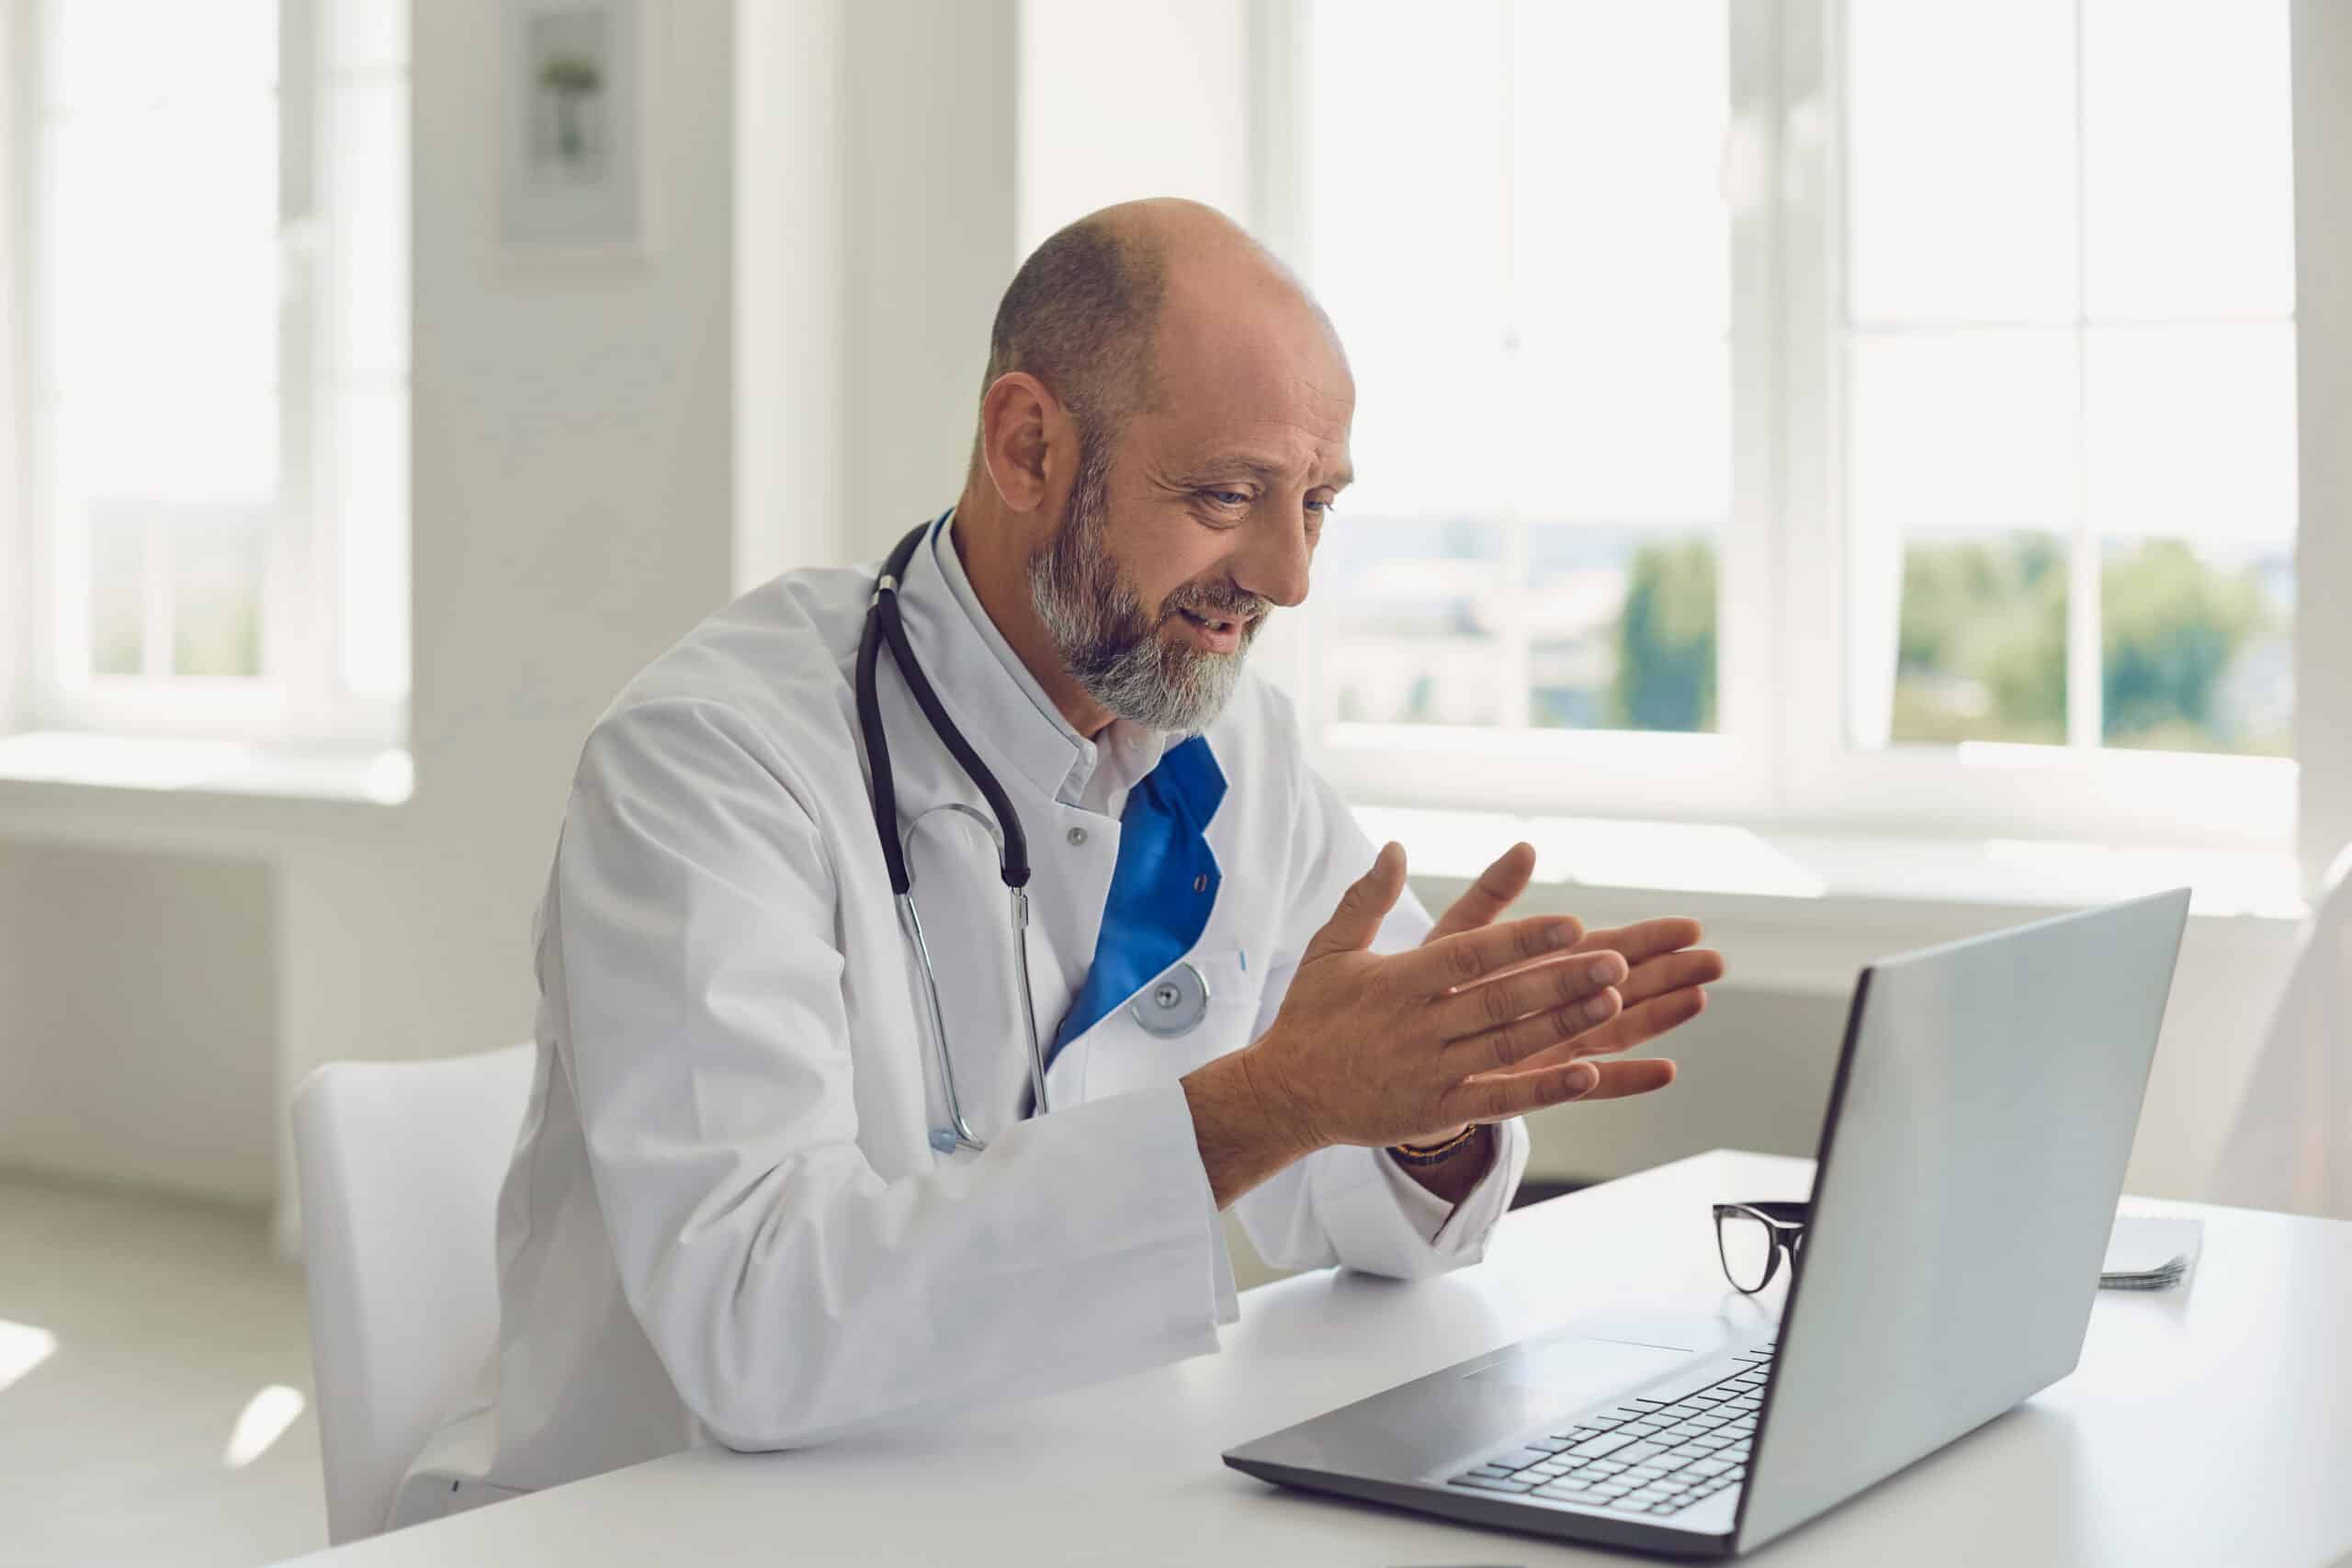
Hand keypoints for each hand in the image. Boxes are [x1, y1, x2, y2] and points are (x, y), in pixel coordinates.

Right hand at [1238, 842, 1628, 1152]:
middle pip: (1500, 1000)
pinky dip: (1543, 1089)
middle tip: (1617, 960)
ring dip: (1564, 1025)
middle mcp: (1417, 1026)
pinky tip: (1587, 1073)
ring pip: (1508, 1046)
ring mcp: (1430, 1072)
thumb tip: (1394, 847)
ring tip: (1614, 1002)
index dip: (1522, 938)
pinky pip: (1499, 1100)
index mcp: (1396, 981)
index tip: (1572, 922)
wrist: (1284, 1095)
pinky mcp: (1436, 1111)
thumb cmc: (1311, 1016)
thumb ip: (1365, 898)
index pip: (1469, 954)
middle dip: (1562, 979)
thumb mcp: (1330, 950)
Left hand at [1423, 842, 1723, 1100]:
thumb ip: (1489, 896)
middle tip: (1714, 962)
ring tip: (1699, 999)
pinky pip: (1585, 1085)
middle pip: (1622, 987)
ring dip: (1658, 1017)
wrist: (1392, 1048)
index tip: (1691, 926)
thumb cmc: (1420, 984)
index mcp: (1541, 964)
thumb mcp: (1454, 936)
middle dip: (1668, 973)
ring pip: (1615, 1030)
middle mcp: (1555, 1004)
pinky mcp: (1535, 1083)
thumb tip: (1525, 846)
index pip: (1604, 947)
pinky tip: (1664, 1071)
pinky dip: (1624, 1079)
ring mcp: (1551, 1045)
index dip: (1647, 938)